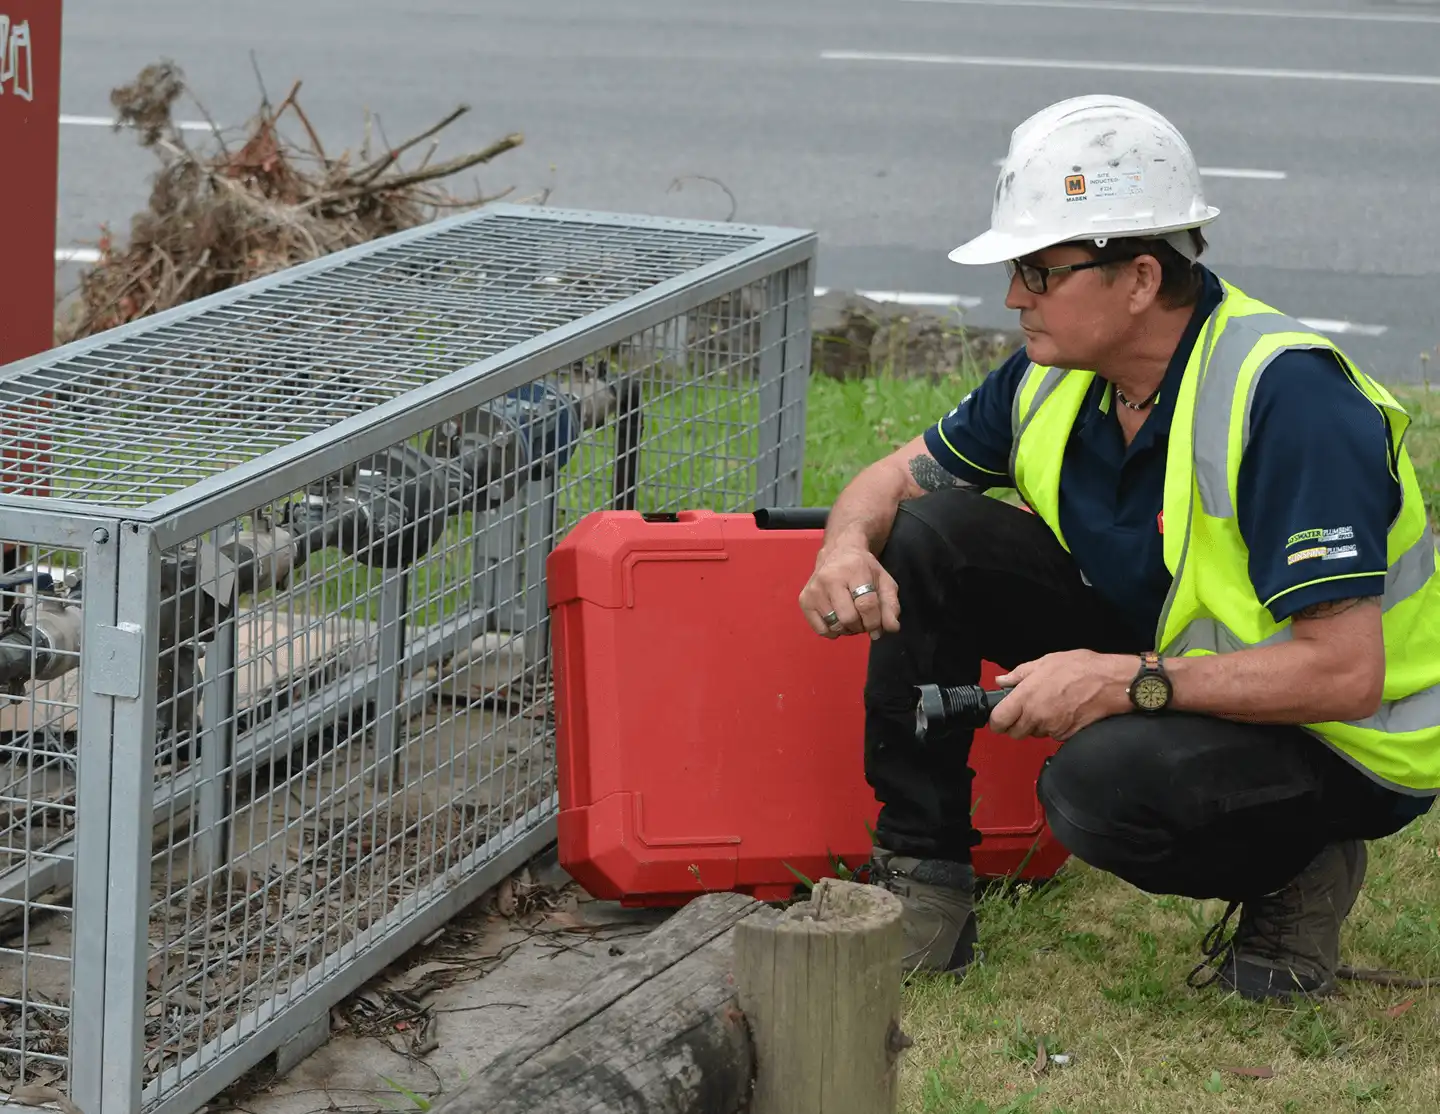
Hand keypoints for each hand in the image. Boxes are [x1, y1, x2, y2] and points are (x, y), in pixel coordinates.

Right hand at [798, 542, 900, 640]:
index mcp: (853, 569)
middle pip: (848, 618)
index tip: (877, 625)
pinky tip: (838, 619)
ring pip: (835, 626)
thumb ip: (891, 605)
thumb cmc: (863, 569)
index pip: (866, 604)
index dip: (875, 621)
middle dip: (861, 626)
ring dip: (848, 629)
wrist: (838, 552)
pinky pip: (821, 629)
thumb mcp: (884, 581)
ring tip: (852, 617)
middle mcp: (830, 578)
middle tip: (864, 620)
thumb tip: (891, 628)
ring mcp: (814, 589)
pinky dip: (833, 631)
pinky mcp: (804, 600)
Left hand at [989, 651, 1132, 740]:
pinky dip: (1055, 727)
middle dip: (1017, 724)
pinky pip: (1053, 735)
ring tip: (1050, 706)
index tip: (1001, 717)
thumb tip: (1001, 681)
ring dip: (1037, 725)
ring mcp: (1052, 728)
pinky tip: (1064, 711)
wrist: (1111, 683)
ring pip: (1034, 734)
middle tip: (1026, 710)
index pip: (998, 721)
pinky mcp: (1066, 735)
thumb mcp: (1045, 662)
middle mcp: (1036, 716)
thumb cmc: (1079, 668)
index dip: (997, 721)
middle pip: (1015, 733)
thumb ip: (1019, 674)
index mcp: (1026, 697)